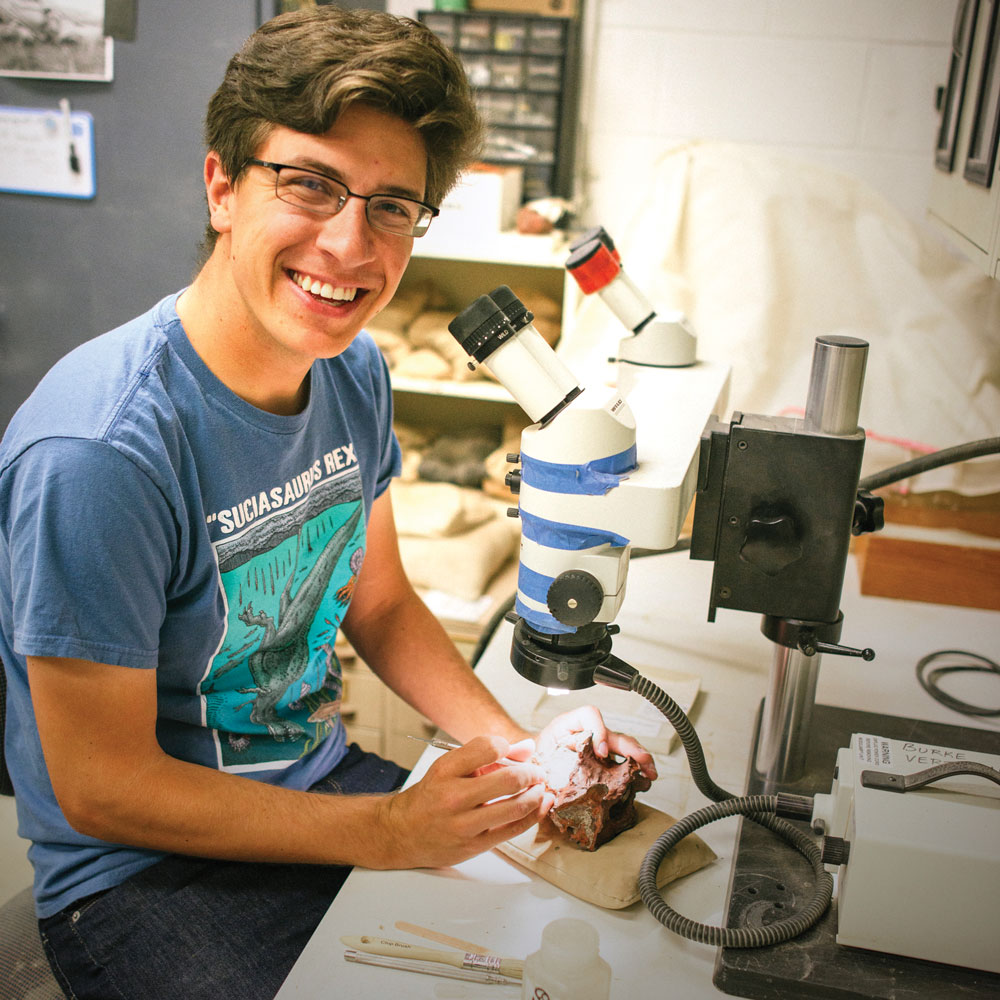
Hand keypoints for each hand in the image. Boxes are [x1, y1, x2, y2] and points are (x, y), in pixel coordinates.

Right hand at [375, 735, 555, 869]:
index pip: (488, 747)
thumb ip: (487, 755)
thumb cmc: (430, 797)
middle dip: (532, 772)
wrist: (401, 833)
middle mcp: (453, 797)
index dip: (507, 746)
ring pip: (515, 806)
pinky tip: (539, 805)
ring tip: (540, 787)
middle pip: (509, 779)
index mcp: (445, 770)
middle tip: (536, 771)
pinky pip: (513, 830)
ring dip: (536, 794)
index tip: (510, 751)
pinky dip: (533, 815)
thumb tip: (527, 747)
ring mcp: (464, 824)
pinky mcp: (475, 845)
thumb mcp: (450, 767)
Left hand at [535, 705, 657, 781]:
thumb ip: (537, 765)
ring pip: (623, 747)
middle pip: (613, 733)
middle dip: (631, 747)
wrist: (529, 767)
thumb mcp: (531, 758)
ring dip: (639, 759)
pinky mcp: (602, 763)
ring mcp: (596, 747)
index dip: (599, 730)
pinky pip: (621, 763)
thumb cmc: (530, 759)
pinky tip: (644, 780)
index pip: (589, 715)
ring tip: (650, 773)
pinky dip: (635, 771)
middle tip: (642, 761)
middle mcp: (586, 733)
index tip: (602, 751)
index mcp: (567, 726)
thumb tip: (542, 785)